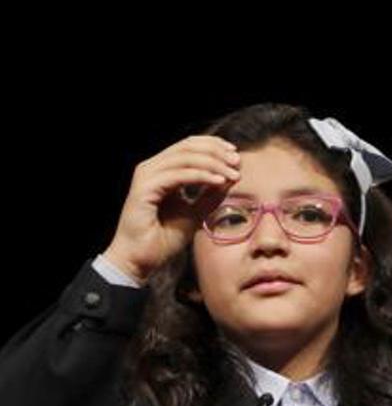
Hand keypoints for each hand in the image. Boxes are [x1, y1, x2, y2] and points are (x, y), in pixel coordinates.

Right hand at [102, 135, 241, 283]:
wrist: (141, 259)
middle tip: (237, 161)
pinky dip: (201, 176)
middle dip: (216, 151)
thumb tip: (233, 176)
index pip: (189, 146)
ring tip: (232, 173)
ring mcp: (146, 176)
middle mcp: (152, 168)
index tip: (236, 155)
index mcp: (162, 170)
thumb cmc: (164, 238)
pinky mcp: (144, 189)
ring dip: (213, 163)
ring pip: (184, 158)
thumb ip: (212, 195)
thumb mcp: (196, 213)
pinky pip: (178, 175)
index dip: (214, 146)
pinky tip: (219, 181)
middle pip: (187, 146)